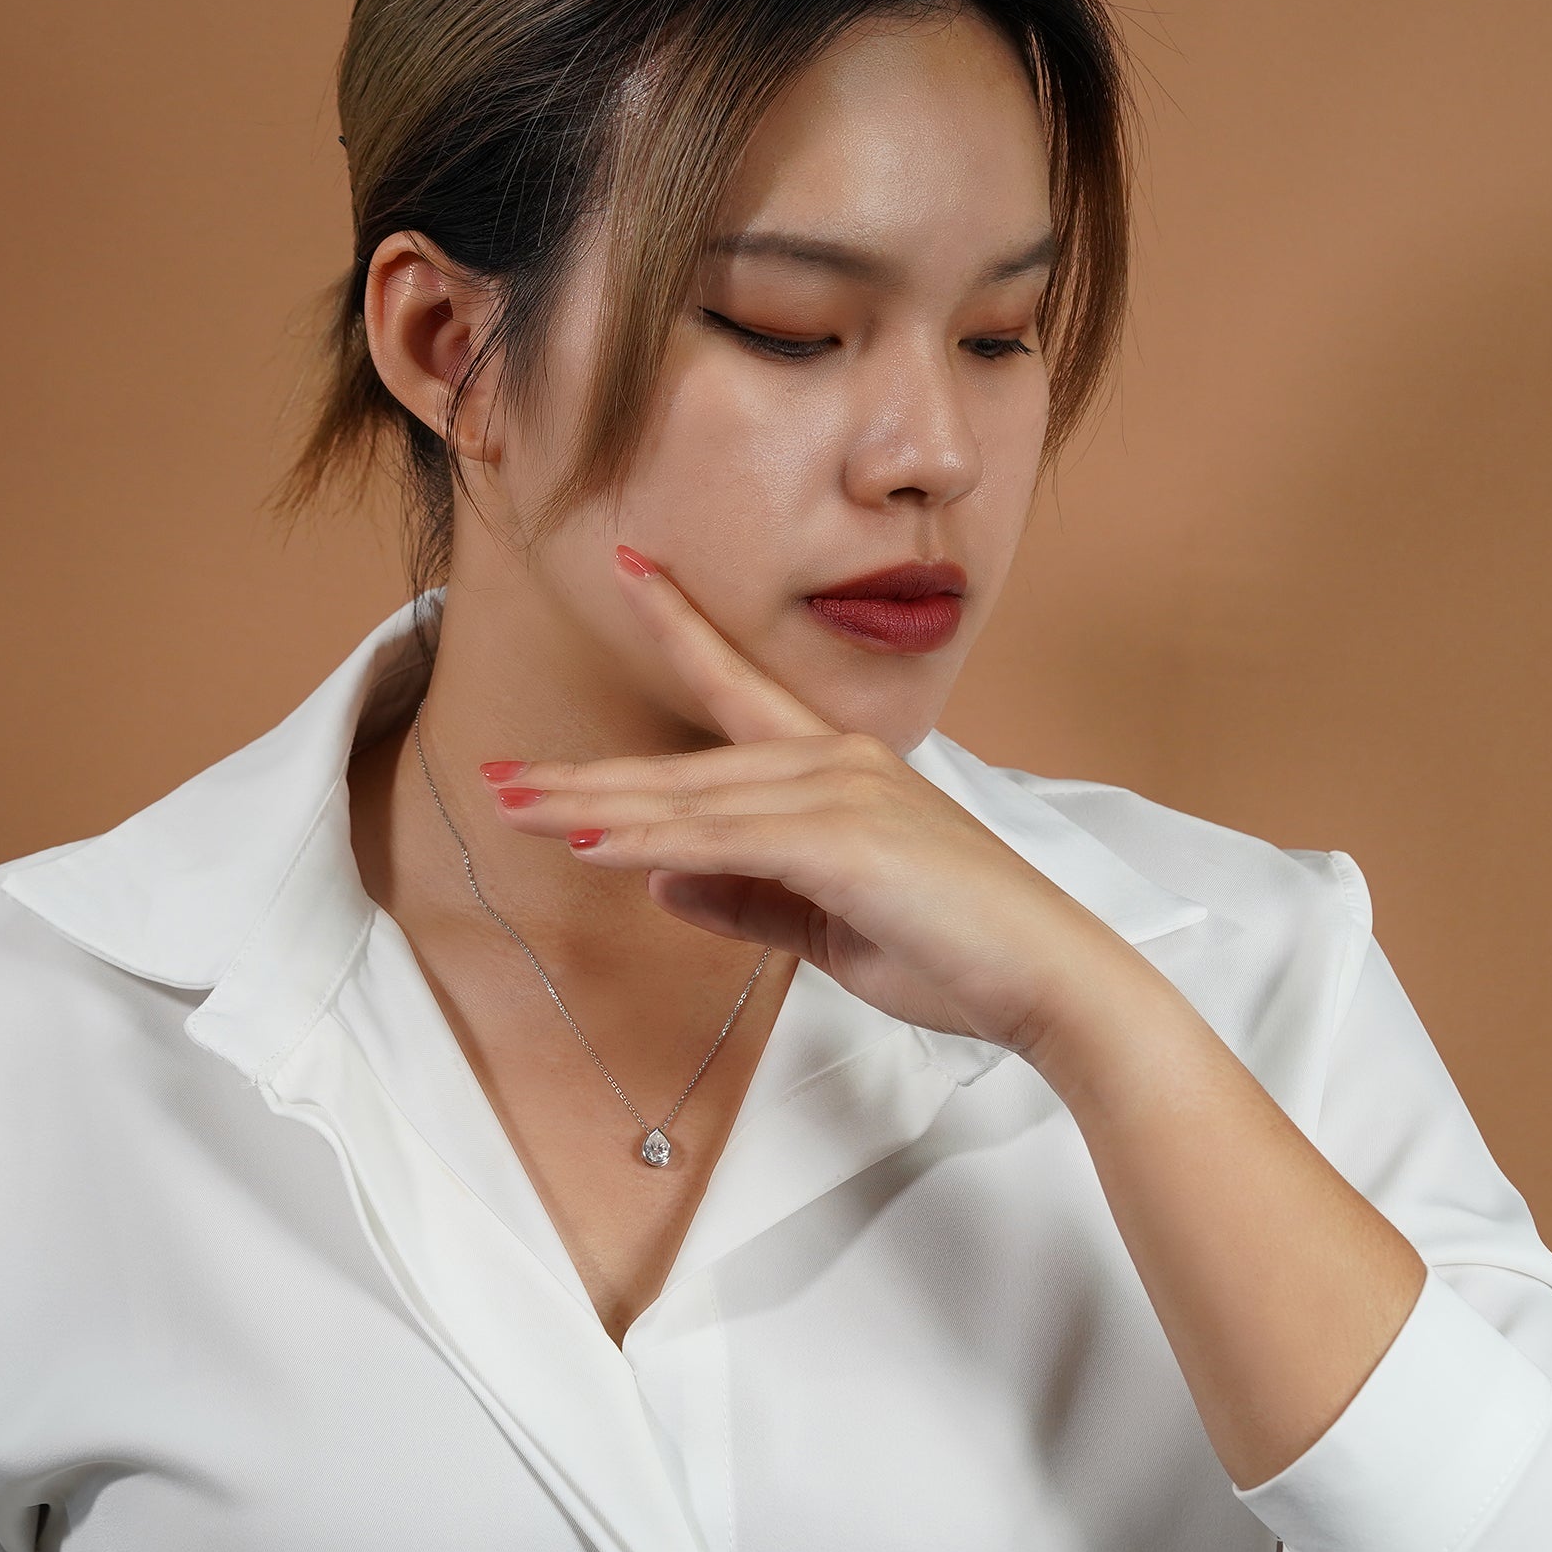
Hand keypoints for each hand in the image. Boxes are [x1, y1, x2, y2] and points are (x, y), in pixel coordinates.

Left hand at [480, 544, 1169, 1064]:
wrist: (1052, 980)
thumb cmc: (955, 948)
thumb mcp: (829, 924)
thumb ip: (748, 897)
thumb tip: (663, 880)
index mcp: (839, 768)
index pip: (739, 687)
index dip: (680, 627)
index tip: (631, 571)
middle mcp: (835, 761)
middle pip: (684, 767)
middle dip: (585, 776)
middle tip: (499, 776)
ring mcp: (840, 793)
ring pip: (689, 799)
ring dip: (592, 807)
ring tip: (510, 807)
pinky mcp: (842, 840)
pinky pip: (723, 839)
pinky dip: (649, 841)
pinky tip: (586, 842)